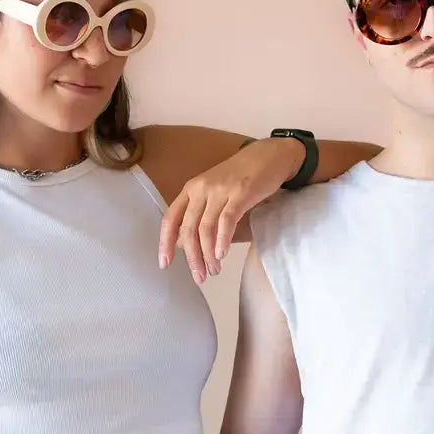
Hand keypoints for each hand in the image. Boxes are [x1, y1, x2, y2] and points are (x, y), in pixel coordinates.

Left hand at [159, 138, 302, 281]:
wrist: (269, 156)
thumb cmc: (240, 178)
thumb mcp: (214, 194)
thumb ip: (198, 216)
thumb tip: (181, 244)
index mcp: (191, 189)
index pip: (170, 219)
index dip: (165, 243)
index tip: (165, 264)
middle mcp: (201, 189)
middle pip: (188, 228)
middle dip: (192, 257)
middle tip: (199, 277)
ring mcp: (220, 190)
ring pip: (206, 228)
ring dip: (208, 254)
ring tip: (214, 271)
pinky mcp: (240, 193)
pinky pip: (226, 220)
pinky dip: (222, 240)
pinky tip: (222, 255)